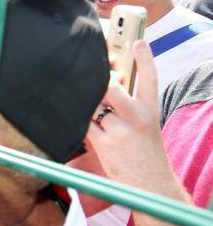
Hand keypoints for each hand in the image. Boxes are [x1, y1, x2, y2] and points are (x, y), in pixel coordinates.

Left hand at [85, 40, 168, 191]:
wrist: (151, 184)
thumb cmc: (145, 154)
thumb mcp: (147, 127)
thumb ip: (130, 109)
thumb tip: (105, 91)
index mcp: (151, 111)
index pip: (150, 79)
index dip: (144, 58)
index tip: (138, 41)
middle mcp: (138, 118)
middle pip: (113, 89)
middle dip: (99, 83)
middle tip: (93, 82)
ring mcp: (121, 131)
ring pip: (94, 106)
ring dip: (86, 105)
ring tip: (89, 111)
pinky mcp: (105, 144)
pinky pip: (84, 125)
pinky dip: (78, 121)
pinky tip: (75, 120)